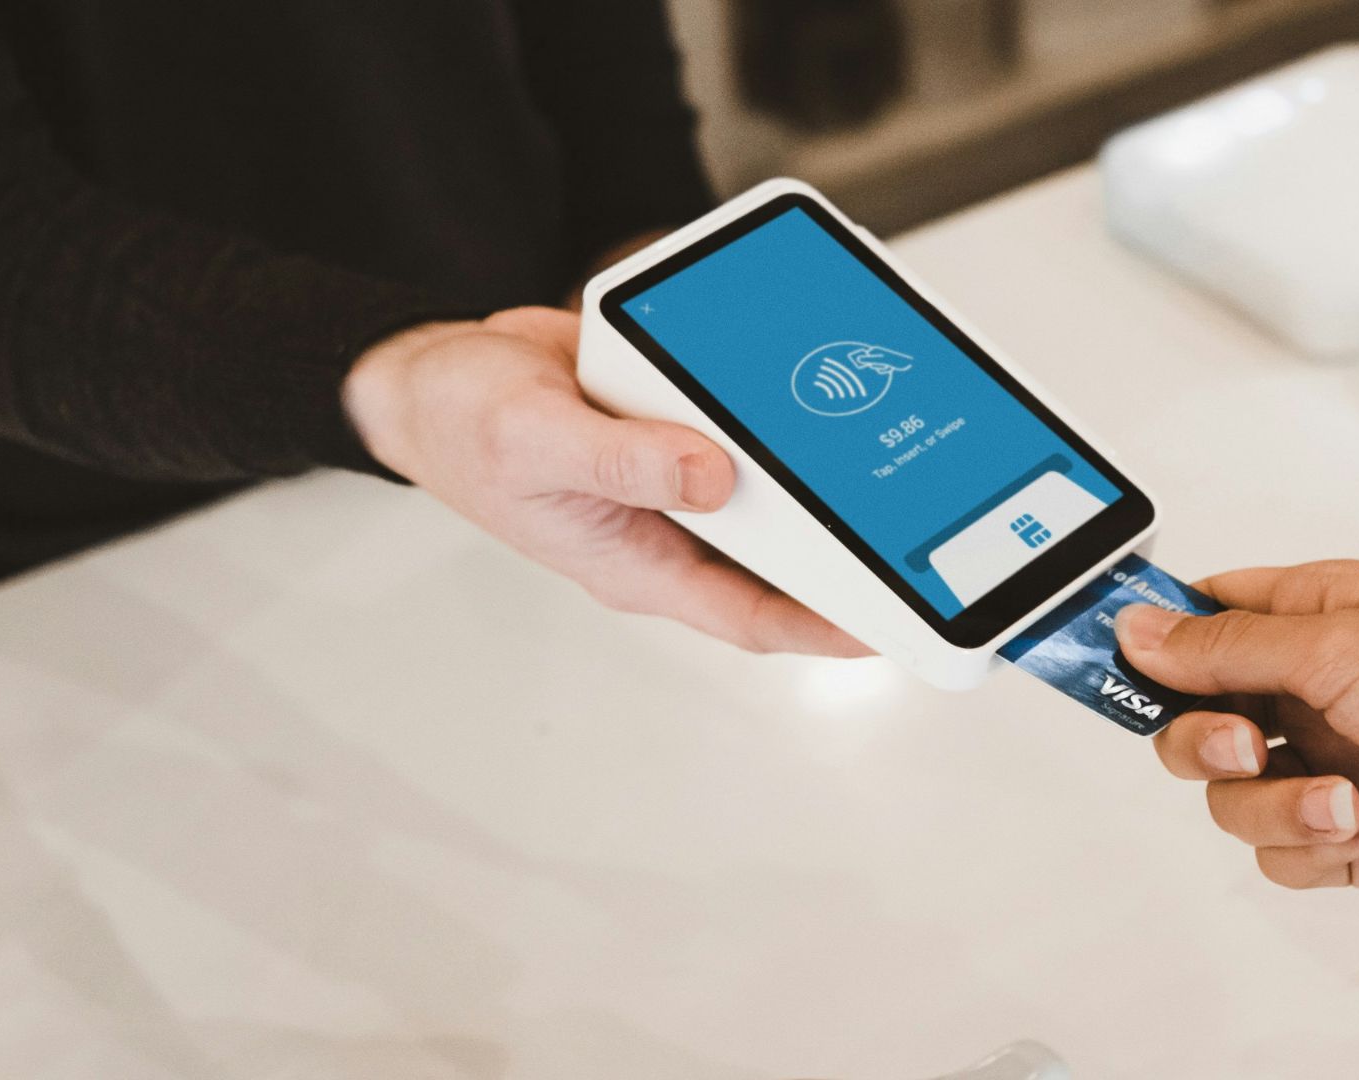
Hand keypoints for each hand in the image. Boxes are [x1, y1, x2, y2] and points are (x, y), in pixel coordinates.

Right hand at [343, 306, 866, 656]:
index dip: (826, 628)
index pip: (752, 616)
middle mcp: (671, 528)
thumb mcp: (535, 441)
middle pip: (781, 558)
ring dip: (824, 478)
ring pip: (772, 492)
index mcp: (639, 562)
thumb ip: (625, 460)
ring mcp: (680, 477)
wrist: (433, 373)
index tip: (895, 625)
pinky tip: (822, 388)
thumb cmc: (463, 426)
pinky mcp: (682, 424)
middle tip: (925, 535)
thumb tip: (714, 475)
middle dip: (850, 554)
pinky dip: (782, 413)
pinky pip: (746, 428)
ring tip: (895, 459)